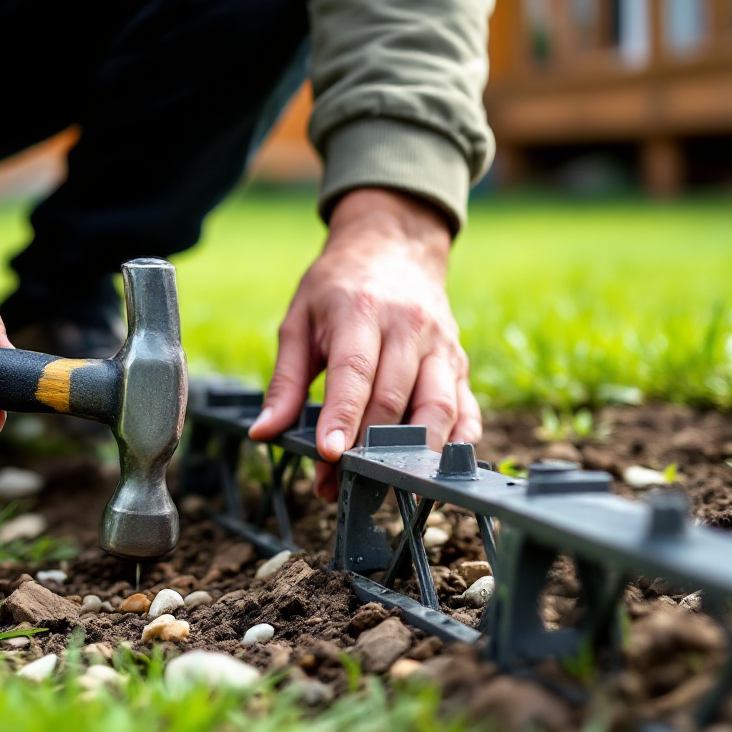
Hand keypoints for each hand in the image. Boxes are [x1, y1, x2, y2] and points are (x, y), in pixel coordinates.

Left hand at [248, 188, 480, 497]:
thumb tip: (264, 432)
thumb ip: (284, 381)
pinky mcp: (460, 361)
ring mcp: (441, 344)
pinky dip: (456, 442)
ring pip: (439, 407)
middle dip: (369, 448)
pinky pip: (467, 408)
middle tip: (341, 484)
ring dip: (415, 453)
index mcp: (361, 310)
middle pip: (395, 398)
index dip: (343, 417)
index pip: (354, 372)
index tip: (329, 456)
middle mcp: (408, 327)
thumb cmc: (337, 287)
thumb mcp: (298, 321)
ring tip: (387, 485)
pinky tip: (434, 467)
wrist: (393, 245)